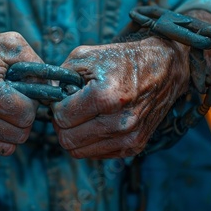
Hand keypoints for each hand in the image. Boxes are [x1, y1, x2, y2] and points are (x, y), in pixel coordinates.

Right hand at [0, 31, 42, 156]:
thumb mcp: (9, 45)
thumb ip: (37, 66)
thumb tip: (55, 91)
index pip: (26, 115)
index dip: (30, 103)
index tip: (21, 92)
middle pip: (19, 134)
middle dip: (22, 118)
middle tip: (11, 100)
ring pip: (7, 148)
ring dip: (9, 130)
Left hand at [51, 37, 190, 158]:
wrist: (164, 68)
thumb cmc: (122, 59)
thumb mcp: (86, 56)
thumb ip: (60, 76)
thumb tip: (46, 95)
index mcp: (107, 96)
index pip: (61, 117)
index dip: (57, 106)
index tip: (65, 97)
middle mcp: (120, 121)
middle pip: (67, 139)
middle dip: (63, 123)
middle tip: (70, 108)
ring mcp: (129, 137)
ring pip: (79, 151)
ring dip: (75, 134)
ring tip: (83, 115)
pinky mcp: (135, 146)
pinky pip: (96, 154)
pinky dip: (90, 141)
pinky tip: (97, 123)